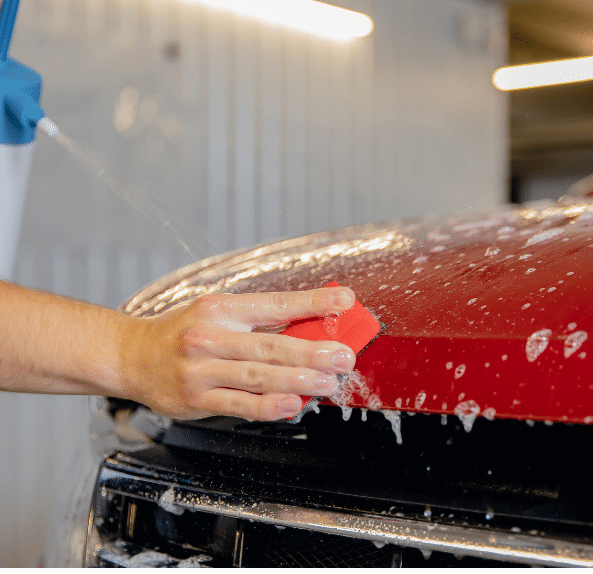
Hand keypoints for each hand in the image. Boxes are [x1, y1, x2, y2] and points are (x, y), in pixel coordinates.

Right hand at [121, 286, 355, 420]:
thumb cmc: (183, 333)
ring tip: (328, 382)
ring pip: (258, 376)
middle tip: (343, 357)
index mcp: (221, 309)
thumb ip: (258, 322)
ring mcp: (201, 369)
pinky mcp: (195, 398)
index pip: (274, 304)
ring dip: (299, 380)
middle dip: (313, 351)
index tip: (344, 302)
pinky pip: (238, 404)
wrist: (133, 356)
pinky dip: (268, 406)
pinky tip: (293, 404)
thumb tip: (308, 327)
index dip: (312, 303)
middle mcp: (210, 336)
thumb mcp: (217, 314)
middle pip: (270, 344)